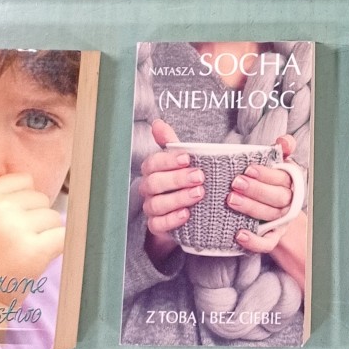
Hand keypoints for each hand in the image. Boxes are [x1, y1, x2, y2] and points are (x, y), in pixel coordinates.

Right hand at [0, 172, 64, 311]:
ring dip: (44, 235)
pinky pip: (63, 235)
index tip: (11, 221)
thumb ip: (0, 198)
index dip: (23, 201)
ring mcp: (17, 230)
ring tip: (21, 253)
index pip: (23, 180)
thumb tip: (34, 180)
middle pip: (40, 198)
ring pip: (53, 217)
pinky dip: (57, 246)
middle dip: (34, 220)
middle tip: (13, 243)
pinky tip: (38, 259)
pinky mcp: (35, 250)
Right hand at [139, 119, 202, 262]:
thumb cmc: (184, 177)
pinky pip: (157, 225)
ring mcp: (151, 208)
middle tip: (200, 177)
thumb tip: (157, 122)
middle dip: (177, 179)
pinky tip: (187, 214)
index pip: (152, 163)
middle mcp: (149, 189)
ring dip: (178, 198)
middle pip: (153, 183)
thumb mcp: (181, 158)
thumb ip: (169, 141)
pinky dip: (172, 220)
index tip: (187, 158)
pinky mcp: (157, 226)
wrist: (189, 208)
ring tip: (199, 194)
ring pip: (156, 204)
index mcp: (153, 170)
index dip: (168, 160)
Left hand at [230, 134, 299, 254]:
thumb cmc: (272, 184)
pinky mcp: (273, 238)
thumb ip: (283, 150)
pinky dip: (254, 241)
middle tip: (235, 183)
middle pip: (278, 197)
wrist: (276, 217)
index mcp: (291, 182)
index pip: (282, 178)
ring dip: (251, 208)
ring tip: (231, 200)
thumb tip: (283, 141)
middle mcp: (289, 202)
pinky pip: (267, 243)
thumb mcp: (278, 165)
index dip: (266, 174)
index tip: (248, 168)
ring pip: (271, 216)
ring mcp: (282, 222)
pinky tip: (239, 235)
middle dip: (256, 190)